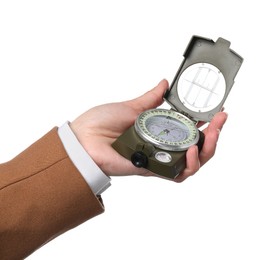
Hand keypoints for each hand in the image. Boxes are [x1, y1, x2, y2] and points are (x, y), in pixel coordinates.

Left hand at [70, 79, 227, 181]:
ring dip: (207, 150)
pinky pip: (177, 174)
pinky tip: (194, 150)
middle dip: (212, 136)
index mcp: (157, 130)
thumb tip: (165, 83)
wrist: (84, 138)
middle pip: (195, 148)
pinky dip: (190, 164)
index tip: (217, 111)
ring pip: (192, 163)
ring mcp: (157, 159)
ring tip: (211, 136)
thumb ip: (151, 98)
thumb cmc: (102, 122)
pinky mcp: (152, 170)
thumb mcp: (132, 106)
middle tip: (219, 122)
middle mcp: (160, 146)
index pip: (188, 129)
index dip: (205, 122)